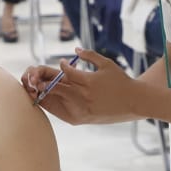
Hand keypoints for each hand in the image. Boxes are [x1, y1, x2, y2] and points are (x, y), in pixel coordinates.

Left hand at [21, 49, 137, 125]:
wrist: (133, 103)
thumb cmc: (121, 81)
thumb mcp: (107, 64)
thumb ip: (90, 56)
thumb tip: (75, 50)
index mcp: (88, 82)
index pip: (65, 72)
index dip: (61, 67)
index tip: (62, 64)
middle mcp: (82, 97)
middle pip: (55, 87)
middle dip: (44, 81)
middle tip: (38, 75)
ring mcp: (79, 110)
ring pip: (54, 101)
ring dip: (43, 93)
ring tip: (37, 87)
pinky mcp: (78, 120)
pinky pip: (58, 112)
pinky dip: (51, 105)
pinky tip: (46, 99)